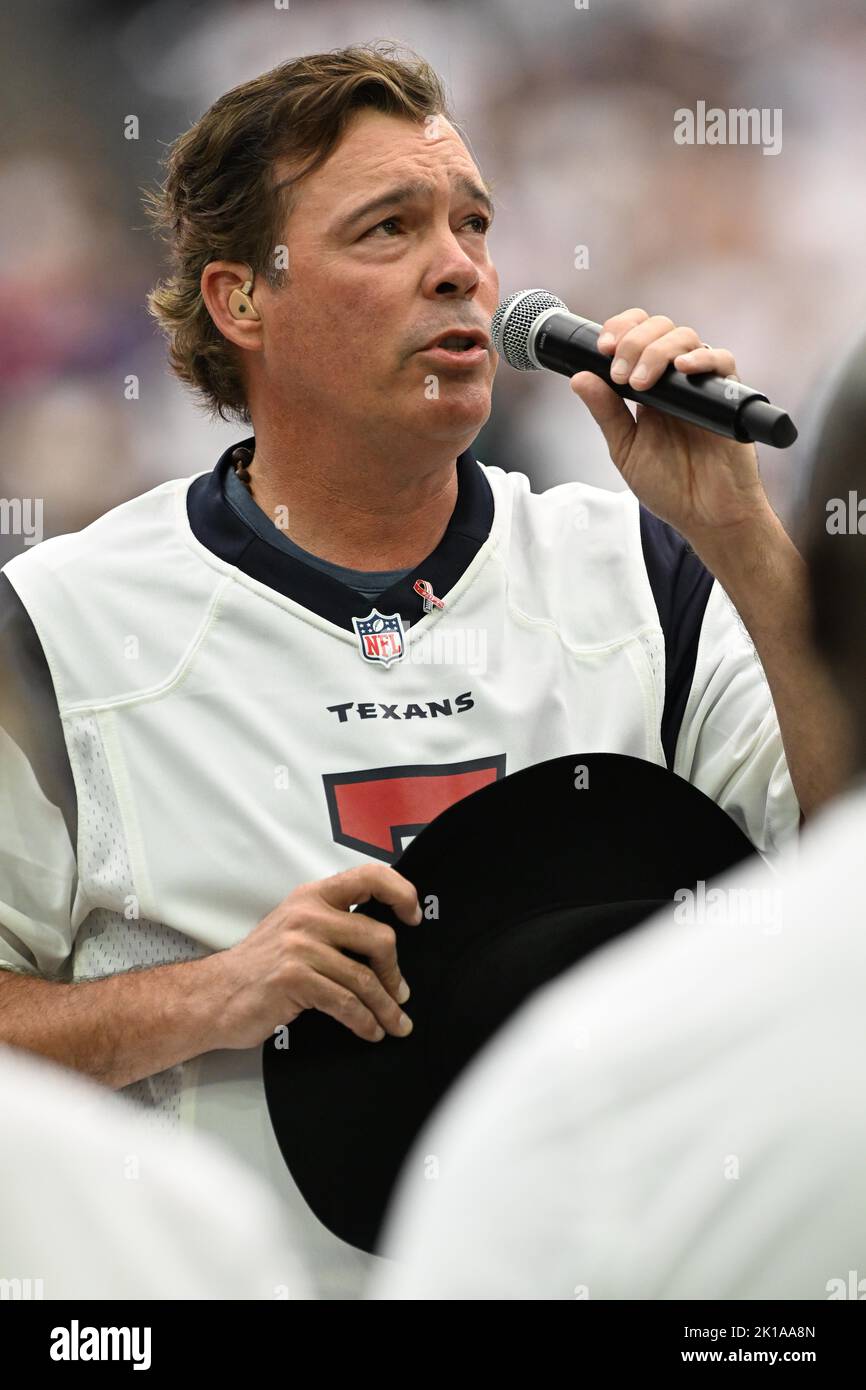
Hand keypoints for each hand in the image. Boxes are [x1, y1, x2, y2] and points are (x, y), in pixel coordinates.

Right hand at [212, 864, 420, 1047]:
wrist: (215, 995)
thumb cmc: (259, 966)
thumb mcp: (295, 928)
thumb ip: (333, 924)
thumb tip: (383, 943)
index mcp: (313, 896)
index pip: (370, 877)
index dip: (402, 893)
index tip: (413, 916)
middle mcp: (308, 915)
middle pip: (378, 938)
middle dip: (394, 973)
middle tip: (399, 993)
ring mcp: (301, 947)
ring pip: (365, 979)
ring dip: (385, 1008)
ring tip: (394, 1022)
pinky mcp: (294, 979)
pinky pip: (346, 1003)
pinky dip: (364, 1022)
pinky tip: (369, 1031)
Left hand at [569, 308, 771, 542]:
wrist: (706, 516)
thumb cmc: (669, 486)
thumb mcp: (626, 449)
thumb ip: (606, 413)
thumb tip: (579, 377)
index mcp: (649, 386)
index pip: (636, 336)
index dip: (620, 330)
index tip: (602, 348)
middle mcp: (675, 379)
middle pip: (659, 328)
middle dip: (633, 341)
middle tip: (619, 373)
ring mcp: (702, 385)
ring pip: (686, 337)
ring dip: (657, 350)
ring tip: (640, 382)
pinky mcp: (729, 395)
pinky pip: (723, 360)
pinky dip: (702, 358)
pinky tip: (681, 370)